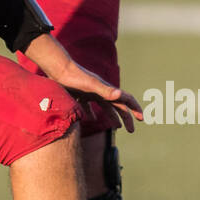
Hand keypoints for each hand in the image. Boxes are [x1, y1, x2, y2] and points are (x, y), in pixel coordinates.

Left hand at [26, 32, 141, 132]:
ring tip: (117, 127)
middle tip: (131, 130)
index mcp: (106, 90)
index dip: (134, 108)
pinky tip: (91, 119)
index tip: (142, 118)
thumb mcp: (90, 85)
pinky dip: (92, 113)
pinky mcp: (80, 94)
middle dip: (126, 117)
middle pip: (117, 105)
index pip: (125, 99)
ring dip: (112, 116)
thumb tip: (120, 95)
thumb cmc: (73, 77)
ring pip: (105, 106)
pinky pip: (89, 106)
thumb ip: (105, 90)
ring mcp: (90, 92)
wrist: (57, 69)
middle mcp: (100, 91)